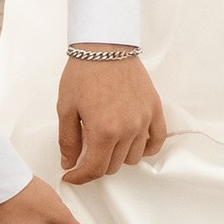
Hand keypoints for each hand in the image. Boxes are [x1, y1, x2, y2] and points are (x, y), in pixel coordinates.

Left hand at [59, 52, 168, 182]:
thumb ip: (68, 140)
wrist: (105, 45)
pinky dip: (145, 148)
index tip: (71, 175)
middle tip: (84, 154)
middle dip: (96, 165)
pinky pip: (156, 141)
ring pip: (133, 157)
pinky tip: (132, 145)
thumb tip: (70, 164)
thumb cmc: (83, 73)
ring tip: (106, 143)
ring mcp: (144, 120)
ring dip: (118, 157)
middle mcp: (128, 129)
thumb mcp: (66, 108)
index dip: (80, 177)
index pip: (94, 169)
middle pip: (113, 165)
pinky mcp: (154, 109)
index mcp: (104, 131)